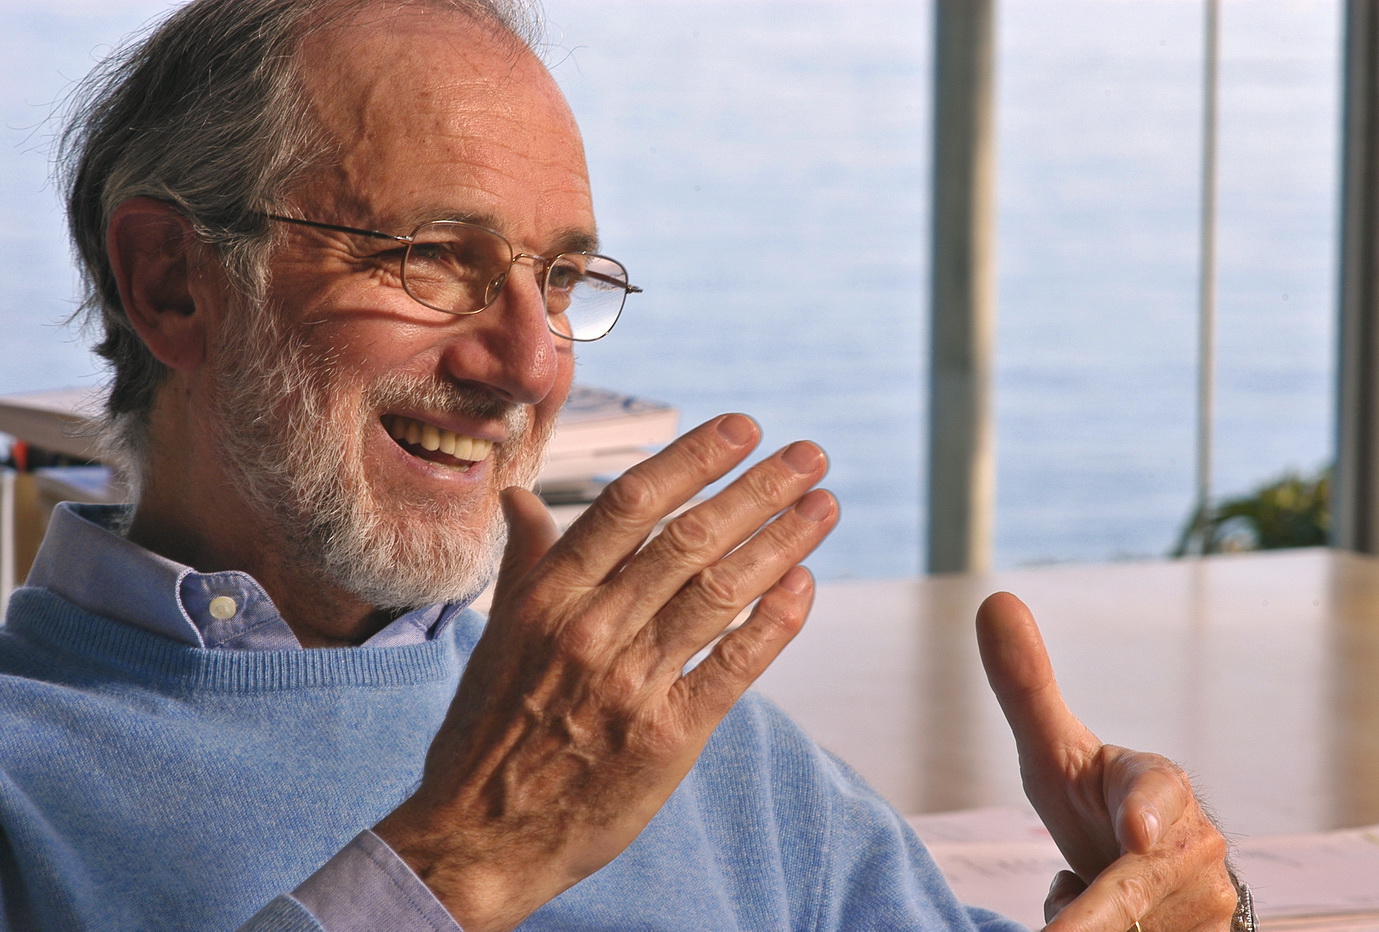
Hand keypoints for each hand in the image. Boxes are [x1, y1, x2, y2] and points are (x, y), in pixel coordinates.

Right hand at [375, 414, 838, 931]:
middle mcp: (591, 629)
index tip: (743, 429)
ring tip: (823, 505)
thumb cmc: (487, 730)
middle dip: (758, 489)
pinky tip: (804, 582)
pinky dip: (774, 620)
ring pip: (719, 591)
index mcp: (547, 597)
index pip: (631, 504)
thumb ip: (526, 560)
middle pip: (689, 538)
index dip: (694, 460)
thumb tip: (521, 496)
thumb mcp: (498, 635)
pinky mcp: (668, 735)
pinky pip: (734, 664)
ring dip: (782, 541)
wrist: (480, 835)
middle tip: (808, 455)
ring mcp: (631, 683)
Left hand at [976, 592, 1236, 931]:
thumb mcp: (1054, 753)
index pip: (1158, 794)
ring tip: (1084, 894)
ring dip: (1089, 927)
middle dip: (1091, 916)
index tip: (1135, 833)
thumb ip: (1025, 687)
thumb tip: (994, 599)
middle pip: (1129, 892)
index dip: (1148, 813)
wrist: (1140, 872)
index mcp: (1161, 785)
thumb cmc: (1092, 802)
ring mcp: (1210, 904)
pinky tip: (1095, 927)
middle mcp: (1199, 847)